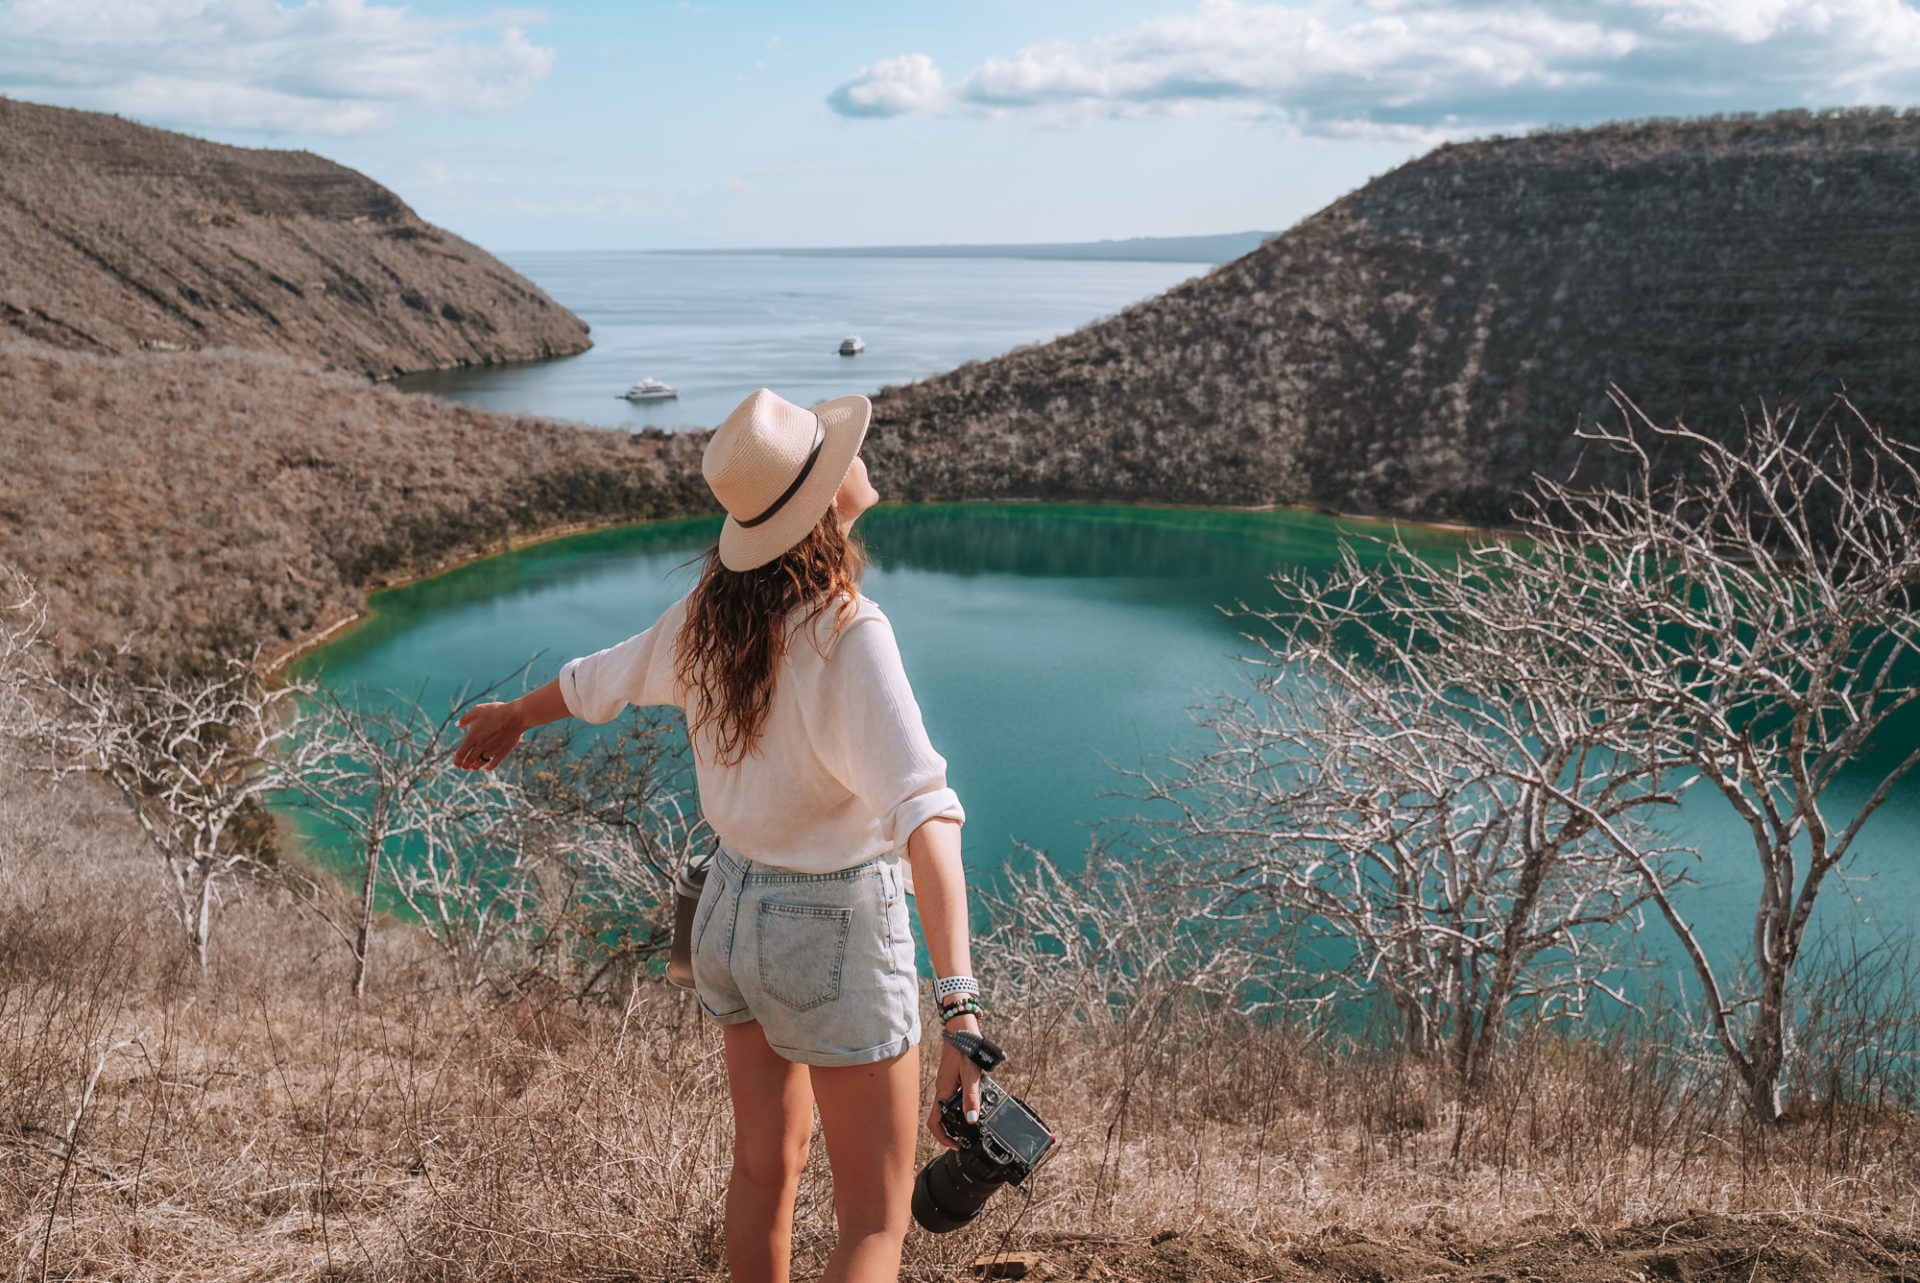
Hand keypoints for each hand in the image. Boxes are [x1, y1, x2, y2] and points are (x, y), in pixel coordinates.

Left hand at [453, 700, 524, 770]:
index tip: (456, 764)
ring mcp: (492, 750)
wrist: (515, 716)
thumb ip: (466, 718)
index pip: (461, 753)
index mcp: (473, 736)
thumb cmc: (496, 711)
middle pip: (469, 760)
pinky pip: (494, 763)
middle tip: (463, 767)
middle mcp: (481, 746)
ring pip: (481, 763)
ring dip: (475, 766)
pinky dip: (489, 767)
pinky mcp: (502, 752)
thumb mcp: (478, 710)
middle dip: (465, 765)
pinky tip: (487, 767)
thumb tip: (457, 725)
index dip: (457, 760)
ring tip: (474, 767)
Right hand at [927, 1013, 984, 1149]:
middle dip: (953, 1129)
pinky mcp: (951, 1078)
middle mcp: (942, 1089)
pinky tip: (977, 1098)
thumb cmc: (965, 1048)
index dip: (943, 1137)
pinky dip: (963, 1102)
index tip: (956, 1144)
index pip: (934, 1122)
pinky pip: (954, 1095)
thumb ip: (971, 1097)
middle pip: (941, 1117)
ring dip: (959, 1115)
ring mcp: (946, 1083)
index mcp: (943, 1091)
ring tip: (976, 1117)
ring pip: (948, 1106)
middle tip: (968, 1135)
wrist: (961, 1028)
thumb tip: (972, 1120)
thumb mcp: (971, 1075)